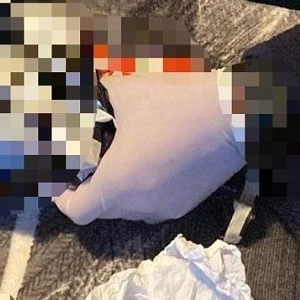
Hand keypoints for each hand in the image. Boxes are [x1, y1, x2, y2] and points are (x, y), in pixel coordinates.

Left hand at [53, 71, 245, 224]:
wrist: (238, 118)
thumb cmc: (176, 106)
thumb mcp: (127, 92)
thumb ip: (97, 95)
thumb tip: (83, 88)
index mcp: (117, 184)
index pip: (76, 210)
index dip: (61, 196)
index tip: (61, 178)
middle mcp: (138, 206)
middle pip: (100, 209)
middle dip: (89, 188)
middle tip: (86, 162)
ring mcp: (164, 208)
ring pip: (127, 209)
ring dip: (116, 189)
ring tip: (117, 158)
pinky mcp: (186, 204)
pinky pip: (152, 204)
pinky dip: (141, 189)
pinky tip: (146, 160)